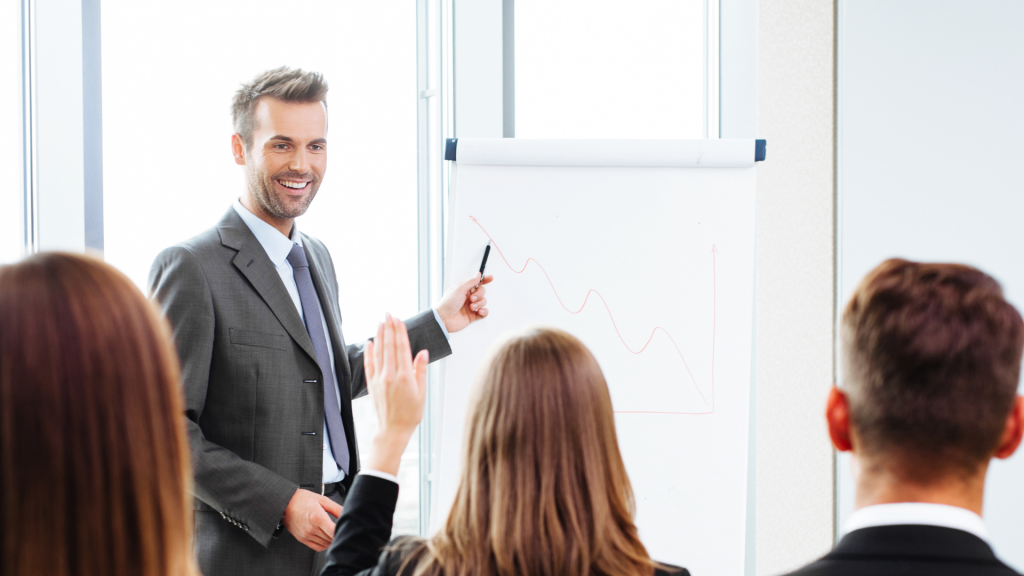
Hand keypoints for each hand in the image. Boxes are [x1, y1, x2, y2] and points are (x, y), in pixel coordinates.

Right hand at [282, 488, 342, 550]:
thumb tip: (346, 514)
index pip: (334, 532)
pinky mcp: (302, 539)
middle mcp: (311, 528)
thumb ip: (336, 508)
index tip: (345, 529)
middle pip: (330, 539)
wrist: (285, 503)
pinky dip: (324, 545)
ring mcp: (306, 535)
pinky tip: (327, 539)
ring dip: (331, 541)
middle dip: (338, 535)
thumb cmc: (302, 499)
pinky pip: (317, 547)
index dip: (341, 532)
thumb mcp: (322, 500)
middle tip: (341, 530)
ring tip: (334, 533)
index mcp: (318, 517)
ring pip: (325, 544)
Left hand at [363, 314, 428, 475]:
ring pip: (378, 352)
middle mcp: (390, 375)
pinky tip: (369, 342)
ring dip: (379, 336)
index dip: (400, 332)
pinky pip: (369, 364)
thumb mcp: (422, 392)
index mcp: (405, 376)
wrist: (393, 430)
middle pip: (389, 346)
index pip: (402, 348)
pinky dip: (369, 352)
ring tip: (380, 323)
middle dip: (389, 328)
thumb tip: (422, 353)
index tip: (399, 320)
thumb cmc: (411, 413)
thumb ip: (421, 370)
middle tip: (388, 314)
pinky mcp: (372, 384)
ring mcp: (379, 379)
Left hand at [434, 273, 492, 332]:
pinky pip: (484, 312)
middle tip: (472, 299)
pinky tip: (479, 311)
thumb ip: (471, 282)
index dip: (484, 280)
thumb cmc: (448, 303)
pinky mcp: (473, 315)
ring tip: (471, 307)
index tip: (490, 278)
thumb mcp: (459, 289)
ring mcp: (471, 306)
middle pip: (482, 292)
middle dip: (479, 295)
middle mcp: (468, 297)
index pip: (476, 282)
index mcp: (464, 289)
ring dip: (480, 303)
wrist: (444, 319)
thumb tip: (478, 275)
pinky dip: (484, 311)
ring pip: (483, 301)